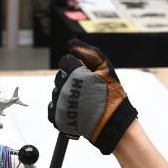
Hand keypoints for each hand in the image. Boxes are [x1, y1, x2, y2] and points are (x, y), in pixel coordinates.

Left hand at [48, 38, 137, 154]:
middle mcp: (64, 87)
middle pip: (60, 77)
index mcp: (74, 73)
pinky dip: (62, 109)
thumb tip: (71, 44)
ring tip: (83, 102)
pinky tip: (75, 110)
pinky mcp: (58, 118)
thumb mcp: (105, 68)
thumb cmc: (112, 95)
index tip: (86, 75)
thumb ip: (88, 52)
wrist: (113, 124)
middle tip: (87, 90)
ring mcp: (60, 104)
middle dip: (71, 80)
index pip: (65, 61)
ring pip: (57, 93)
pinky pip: (53, 109)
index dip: (76, 66)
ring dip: (67, 95)